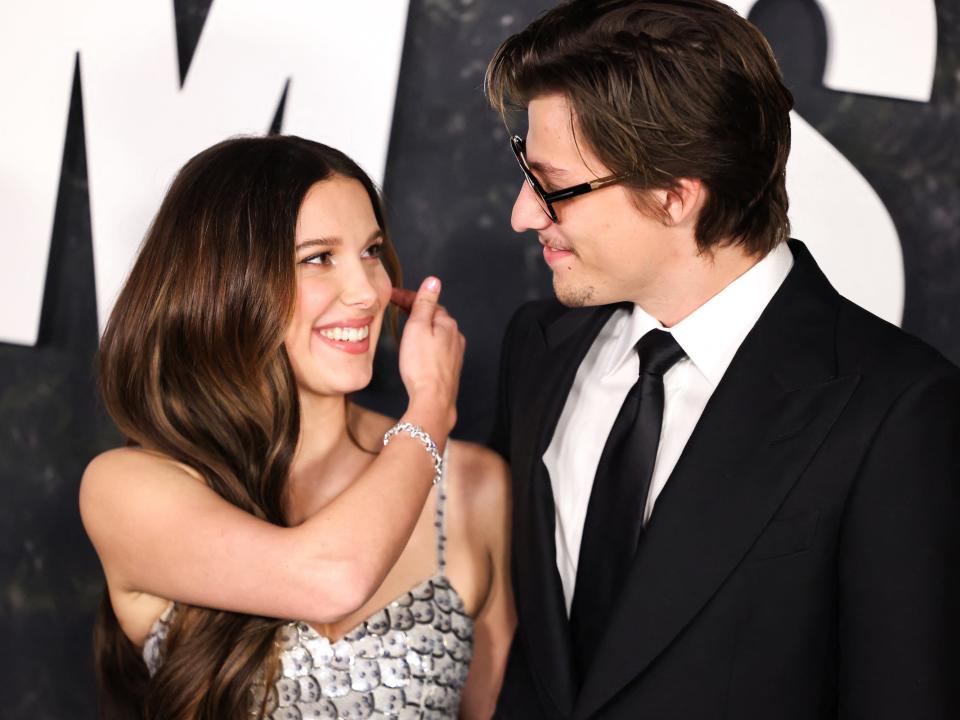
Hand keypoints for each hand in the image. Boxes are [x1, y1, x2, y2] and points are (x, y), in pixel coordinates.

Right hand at [393, 277, 464, 436]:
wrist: (433, 400)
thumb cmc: (422, 365)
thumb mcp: (418, 327)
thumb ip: (424, 303)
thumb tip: (433, 281)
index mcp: (447, 323)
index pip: (428, 302)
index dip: (408, 297)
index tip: (392, 295)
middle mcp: (455, 336)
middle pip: (434, 316)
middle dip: (416, 310)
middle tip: (397, 306)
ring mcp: (455, 353)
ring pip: (438, 333)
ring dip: (423, 326)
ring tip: (406, 325)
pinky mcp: (450, 368)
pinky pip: (439, 348)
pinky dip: (428, 342)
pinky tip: (420, 349)